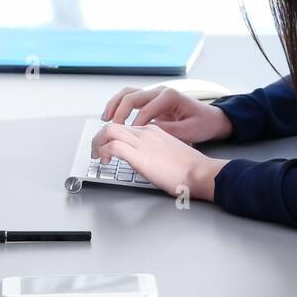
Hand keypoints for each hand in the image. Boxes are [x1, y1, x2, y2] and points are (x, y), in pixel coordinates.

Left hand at [92, 123, 227, 201]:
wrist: (200, 172)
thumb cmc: (190, 168)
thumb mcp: (169, 154)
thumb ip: (156, 152)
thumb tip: (147, 162)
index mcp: (154, 131)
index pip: (125, 127)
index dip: (112, 136)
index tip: (108, 147)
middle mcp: (146, 132)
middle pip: (113, 124)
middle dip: (99, 137)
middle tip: (97, 151)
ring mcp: (142, 142)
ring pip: (109, 130)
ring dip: (97, 143)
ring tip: (97, 156)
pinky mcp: (139, 156)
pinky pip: (112, 146)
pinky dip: (103, 152)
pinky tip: (105, 161)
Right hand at [99, 86, 232, 143]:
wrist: (212, 119)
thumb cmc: (203, 124)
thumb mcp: (189, 131)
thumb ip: (168, 131)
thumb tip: (147, 133)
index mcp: (170, 96)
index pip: (146, 109)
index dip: (135, 124)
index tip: (128, 137)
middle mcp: (161, 91)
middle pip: (132, 96)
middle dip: (119, 112)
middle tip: (111, 128)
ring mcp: (155, 94)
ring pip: (128, 93)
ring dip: (115, 105)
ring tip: (105, 119)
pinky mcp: (152, 101)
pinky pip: (131, 99)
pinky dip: (119, 106)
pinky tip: (112, 117)